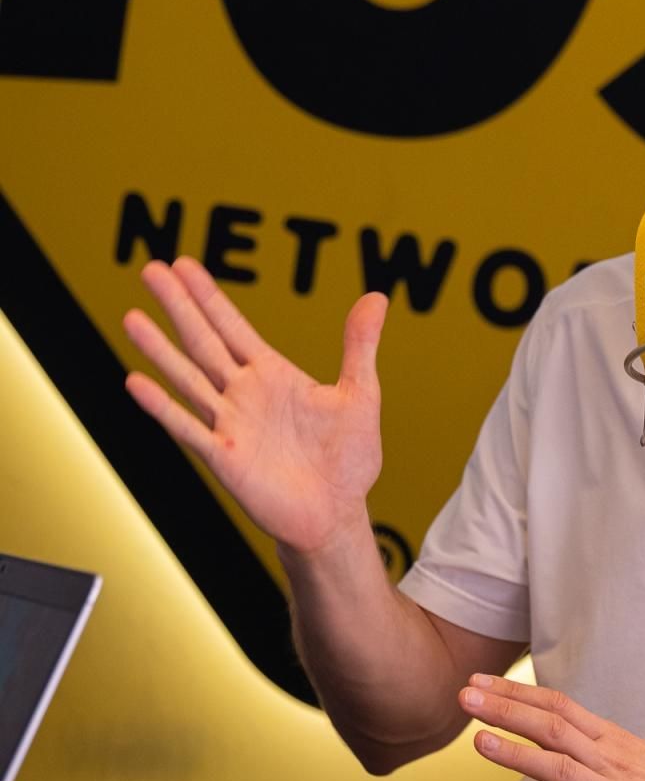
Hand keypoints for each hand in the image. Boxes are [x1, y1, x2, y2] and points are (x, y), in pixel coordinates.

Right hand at [123, 258, 387, 556]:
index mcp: (273, 374)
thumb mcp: (360, 393)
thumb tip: (376, 298)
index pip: (233, 326)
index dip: (209, 296)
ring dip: (160, 349)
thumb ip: (360, 346)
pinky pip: (189, 428)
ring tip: (131, 317)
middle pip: (204, 341)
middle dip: (178, 306)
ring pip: (188, 378)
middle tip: (150, 270)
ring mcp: (230, 424)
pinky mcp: (225, 458)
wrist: (337, 515)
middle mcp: (244, 394)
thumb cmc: (348, 459)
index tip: (183, 265)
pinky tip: (137, 382)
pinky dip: (162, 406)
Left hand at [460, 673, 644, 780]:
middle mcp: (611, 762)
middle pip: (552, 726)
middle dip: (505, 709)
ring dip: (517, 752)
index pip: (558, 705)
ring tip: (479, 741)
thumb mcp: (635, 756)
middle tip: (465, 695)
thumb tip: (554, 731)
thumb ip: (594, 745)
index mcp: (613, 741)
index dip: (518, 692)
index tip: (482, 681)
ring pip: (561, 768)